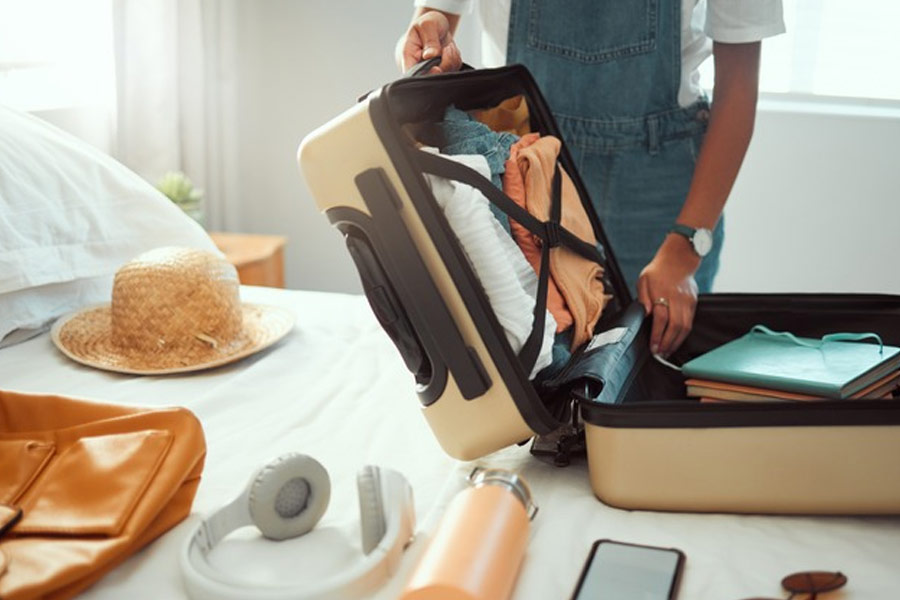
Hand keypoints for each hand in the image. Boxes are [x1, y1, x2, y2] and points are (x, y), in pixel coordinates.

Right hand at [395, 10, 461, 73]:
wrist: (434, 27)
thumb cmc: (426, 25)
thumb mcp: (427, 25)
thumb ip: (430, 41)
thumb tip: (430, 56)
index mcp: (408, 57)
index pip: (412, 75)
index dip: (425, 75)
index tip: (436, 68)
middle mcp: (418, 68)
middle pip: (431, 78)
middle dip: (444, 63)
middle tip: (446, 48)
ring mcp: (431, 71)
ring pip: (445, 74)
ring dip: (451, 59)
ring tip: (446, 46)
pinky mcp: (442, 71)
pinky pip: (453, 69)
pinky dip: (455, 58)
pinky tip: (449, 50)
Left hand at [637, 234, 699, 357]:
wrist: (679, 259)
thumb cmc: (658, 270)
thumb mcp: (643, 280)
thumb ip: (643, 297)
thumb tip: (644, 313)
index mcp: (663, 292)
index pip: (661, 318)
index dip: (657, 334)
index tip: (652, 346)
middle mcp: (677, 298)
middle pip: (675, 326)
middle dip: (667, 343)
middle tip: (660, 354)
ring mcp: (687, 301)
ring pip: (685, 326)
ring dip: (676, 342)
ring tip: (667, 351)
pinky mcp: (694, 303)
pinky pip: (690, 322)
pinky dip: (683, 334)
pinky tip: (676, 341)